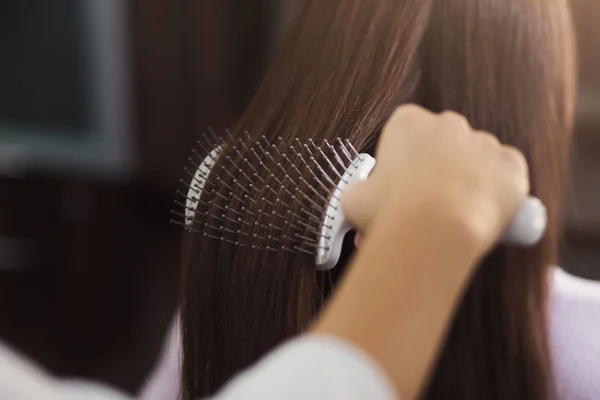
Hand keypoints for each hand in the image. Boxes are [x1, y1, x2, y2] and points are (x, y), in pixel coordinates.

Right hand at [342, 104, 528, 256]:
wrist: (435, 230)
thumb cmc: (390, 212)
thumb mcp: (354, 200)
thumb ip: (360, 192)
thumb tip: (360, 200)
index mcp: (407, 122)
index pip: (405, 133)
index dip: (402, 161)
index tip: (399, 186)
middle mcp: (448, 123)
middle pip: (444, 142)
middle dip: (437, 166)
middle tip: (427, 202)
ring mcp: (483, 141)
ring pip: (476, 157)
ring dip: (468, 178)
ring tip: (455, 214)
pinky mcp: (511, 164)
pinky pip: (507, 172)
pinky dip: (499, 189)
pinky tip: (483, 209)